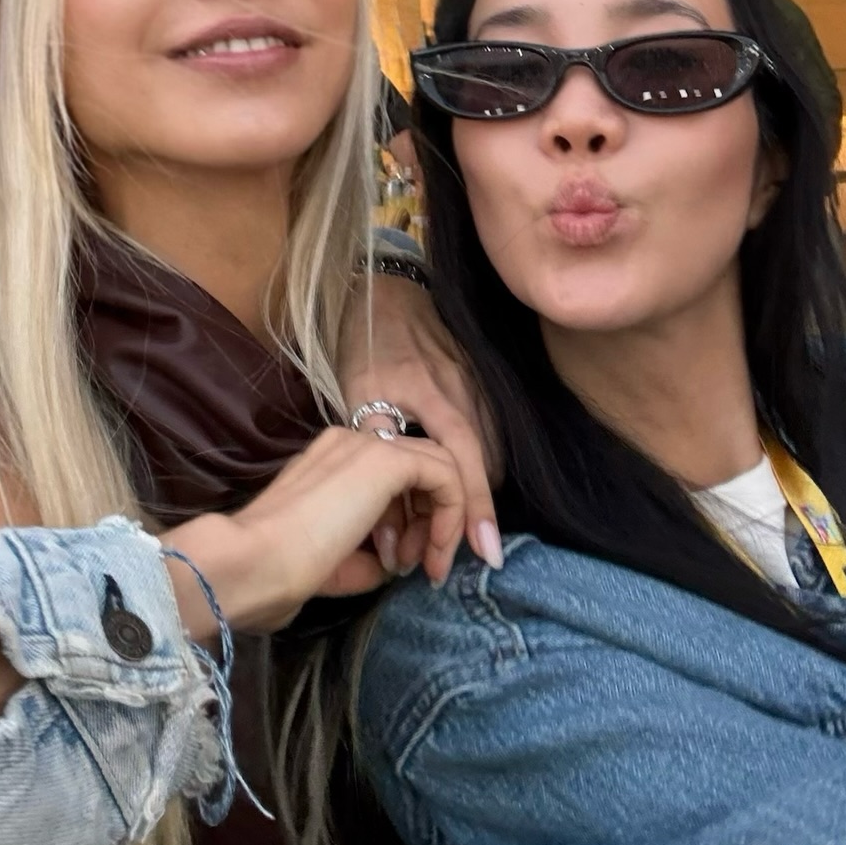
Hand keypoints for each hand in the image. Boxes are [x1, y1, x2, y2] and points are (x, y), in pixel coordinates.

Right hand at [162, 425, 467, 636]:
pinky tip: (433, 552)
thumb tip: (395, 564)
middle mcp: (351, 442)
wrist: (255, 562)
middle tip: (420, 568)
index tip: (403, 566)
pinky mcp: (387, 459)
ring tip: (419, 566)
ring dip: (442, 521)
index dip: (409, 521)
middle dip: (432, 520)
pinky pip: (446, 474)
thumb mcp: (333, 563)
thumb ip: (366, 556)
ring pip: (438, 466)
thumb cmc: (279, 571)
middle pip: (420, 466)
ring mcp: (368, 445)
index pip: (391, 476)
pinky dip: (452, 515)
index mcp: (331, 460)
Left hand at [338, 271, 502, 570]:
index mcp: (437, 399)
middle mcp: (467, 396)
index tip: (484, 555)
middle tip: (446, 554)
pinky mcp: (476, 384)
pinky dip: (470, 467)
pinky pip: (483, 436)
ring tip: (437, 526)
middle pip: (484, 469)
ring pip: (487, 455)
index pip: (466, 468)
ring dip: (468, 493)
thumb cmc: (365, 342)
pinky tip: (443, 484)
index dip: (474, 513)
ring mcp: (477, 387)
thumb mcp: (358, 393)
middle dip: (470, 516)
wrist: (384, 290)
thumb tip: (386, 519)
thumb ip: (377, 450)